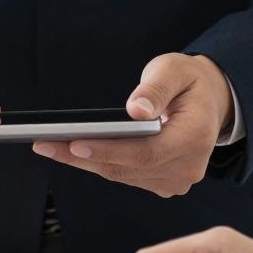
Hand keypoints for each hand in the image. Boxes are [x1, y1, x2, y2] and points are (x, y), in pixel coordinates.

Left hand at [31, 53, 232, 197]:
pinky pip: (124, 175)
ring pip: (121, 174)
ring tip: (49, 146)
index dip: (109, 151)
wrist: (208, 102)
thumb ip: (156, 88)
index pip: (146, 153)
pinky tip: (70, 151)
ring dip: (83, 162)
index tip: (75, 144)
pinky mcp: (162, 183)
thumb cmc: (188, 81)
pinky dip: (97, 163)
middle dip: (82, 156)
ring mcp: (175, 179)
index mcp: (196, 138)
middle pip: (127, 167)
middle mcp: (188, 167)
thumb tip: (137, 110)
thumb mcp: (174, 69)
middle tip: (44, 144)